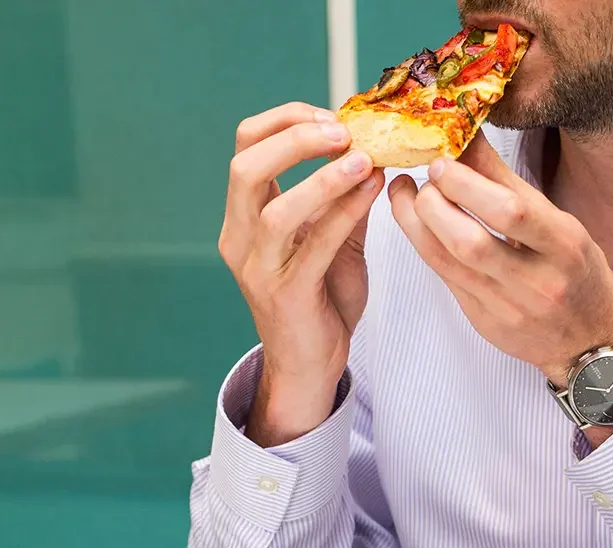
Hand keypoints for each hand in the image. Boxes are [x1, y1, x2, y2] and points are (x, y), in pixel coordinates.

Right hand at [220, 102, 385, 444]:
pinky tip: (372, 192)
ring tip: (363, 158)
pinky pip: (313, 246)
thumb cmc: (321, 301)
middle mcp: (241, 238)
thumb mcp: (333, 239)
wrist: (312, 366)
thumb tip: (371, 150)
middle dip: (294, 138)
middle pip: (244, 166)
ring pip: (273, 209)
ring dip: (321, 176)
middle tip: (342, 131)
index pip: (246, 147)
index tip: (331, 115)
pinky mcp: (285, 295)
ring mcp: (259, 269)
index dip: (285, 121)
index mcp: (244, 217)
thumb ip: (342, 198)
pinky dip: (344, 212)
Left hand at [386, 133, 612, 387]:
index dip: (467, 183)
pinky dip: (427, 246)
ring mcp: (508, 308)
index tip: (444, 162)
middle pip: (470, 241)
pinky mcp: (485, 323)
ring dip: (415, 223)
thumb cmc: (577, 274)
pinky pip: (446, 279)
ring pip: (447, 262)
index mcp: (564, 246)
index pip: (510, 211)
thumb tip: (468, 138)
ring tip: (404, 196)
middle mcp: (537, 281)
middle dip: (434, 203)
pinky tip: (419, 226)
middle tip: (421, 181)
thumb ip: (511, 184)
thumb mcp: (562, 223)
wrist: (589, 342)